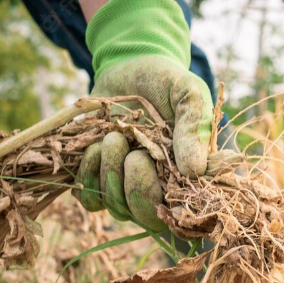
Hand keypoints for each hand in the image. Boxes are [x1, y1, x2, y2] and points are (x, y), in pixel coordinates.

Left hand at [71, 0, 215, 228]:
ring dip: (109, 173)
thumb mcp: (188, 94)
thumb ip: (193, 128)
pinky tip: (93, 148)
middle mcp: (163, 188)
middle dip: (134, 186)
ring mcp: (132, 187)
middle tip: (127, 146)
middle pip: (146, 217)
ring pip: (118, 209)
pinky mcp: (103, 180)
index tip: (146, 160)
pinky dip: (88, 178)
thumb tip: (195, 171)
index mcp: (189, 175)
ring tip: (111, 136)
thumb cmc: (167, 81)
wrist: (132, 66)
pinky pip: (92, 201)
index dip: (161, 198)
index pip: (180, 212)